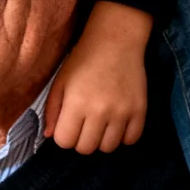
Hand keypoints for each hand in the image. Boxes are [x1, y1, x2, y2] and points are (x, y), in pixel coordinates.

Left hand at [45, 1, 150, 152]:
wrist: (116, 41)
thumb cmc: (83, 60)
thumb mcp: (60, 81)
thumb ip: (52, 110)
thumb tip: (50, 135)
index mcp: (76, 103)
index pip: (65, 141)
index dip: (63, 135)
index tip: (67, 125)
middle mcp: (100, 111)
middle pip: (86, 149)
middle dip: (80, 140)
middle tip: (83, 124)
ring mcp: (122, 113)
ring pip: (108, 148)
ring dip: (101, 140)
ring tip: (100, 124)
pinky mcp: (140, 111)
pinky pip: (131, 140)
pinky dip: (122, 137)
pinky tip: (116, 124)